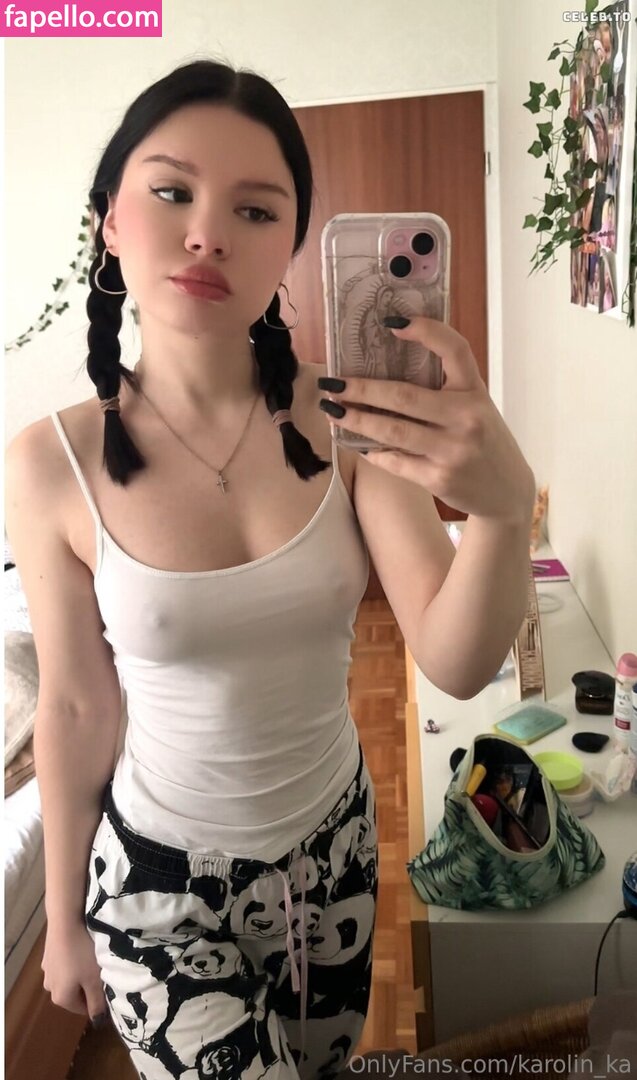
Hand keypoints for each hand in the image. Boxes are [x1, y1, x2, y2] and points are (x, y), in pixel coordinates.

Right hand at [41, 921, 108, 1023]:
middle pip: (76, 994)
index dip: (99, 1000)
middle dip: (89, 986)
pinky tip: (81, 947)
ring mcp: (47, 970)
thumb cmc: (82, 953)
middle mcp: (50, 988)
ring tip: (93, 957)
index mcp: (61, 998)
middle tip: (101, 970)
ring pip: (70, 978)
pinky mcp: (48, 955)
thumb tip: (98, 1022)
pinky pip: (65, 964)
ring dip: (81, 972)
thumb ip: (97, 1003)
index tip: (108, 985)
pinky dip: (74, 960)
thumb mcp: (94, 979)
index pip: (84, 1009)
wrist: (65, 920)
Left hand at [318, 316, 534, 523]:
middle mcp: (466, 418)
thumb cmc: (483, 440)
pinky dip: (371, 451)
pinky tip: (355, 442)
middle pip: (403, 396)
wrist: (506, 491)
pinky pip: (394, 461)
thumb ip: (444, 389)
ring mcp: (452, 450)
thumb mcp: (475, 406)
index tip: (391, 323)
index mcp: (475, 391)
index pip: (455, 350)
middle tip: (331, 383)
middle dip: (361, 389)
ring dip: (356, 419)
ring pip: (392, 431)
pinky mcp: (438, 479)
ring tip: (332, 411)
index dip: (425, 331)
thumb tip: (384, 369)